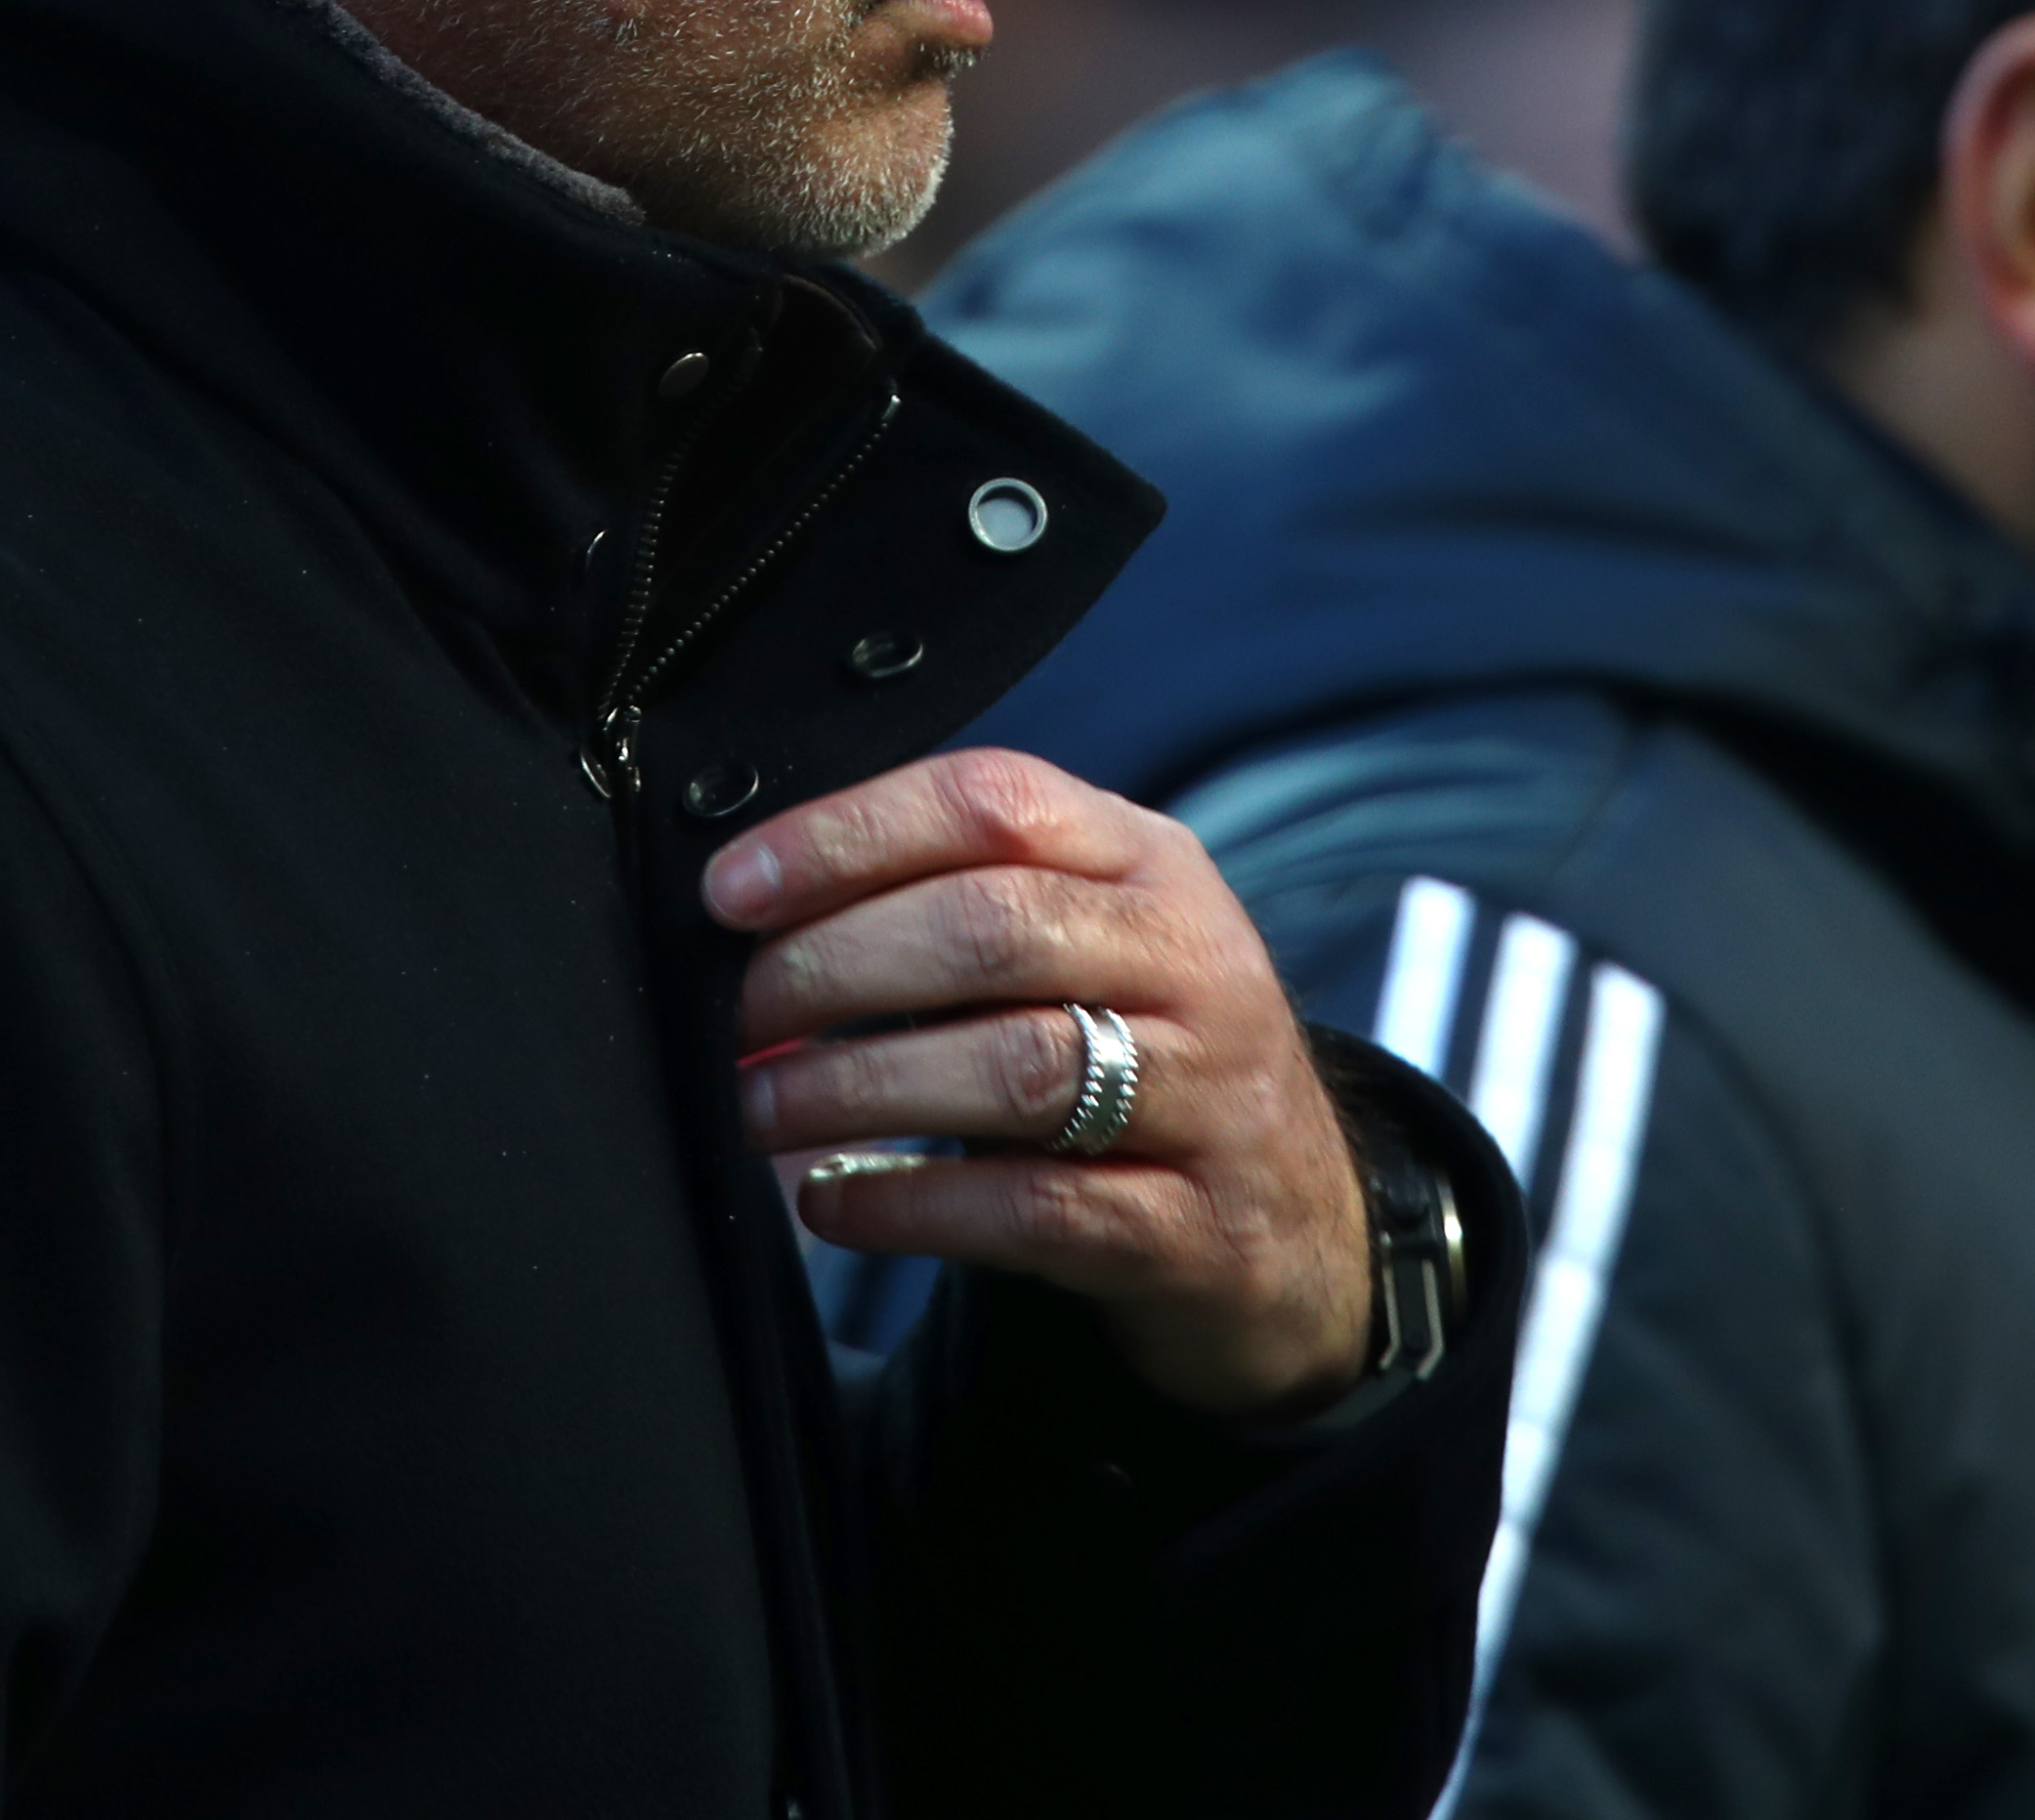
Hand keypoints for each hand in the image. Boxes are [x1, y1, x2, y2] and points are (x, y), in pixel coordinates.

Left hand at [706, 747, 1371, 1418]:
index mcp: (1153, 864)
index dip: (847, 836)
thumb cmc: (1150, 1061)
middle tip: (740, 1011)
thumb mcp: (1096, 947)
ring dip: (856, 1085)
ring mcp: (1210, 1098)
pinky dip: (912, 1203)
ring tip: (760, 1106)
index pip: (994, 803)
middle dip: (835, 965)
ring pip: (1015, 1067)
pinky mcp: (1195, 1229)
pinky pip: (1034, 1208)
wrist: (1302, 1231)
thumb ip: (966, 907)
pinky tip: (833, 1202)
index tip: (732, 891)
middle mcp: (1195, 962)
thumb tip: (760, 918)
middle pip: (993, 927)